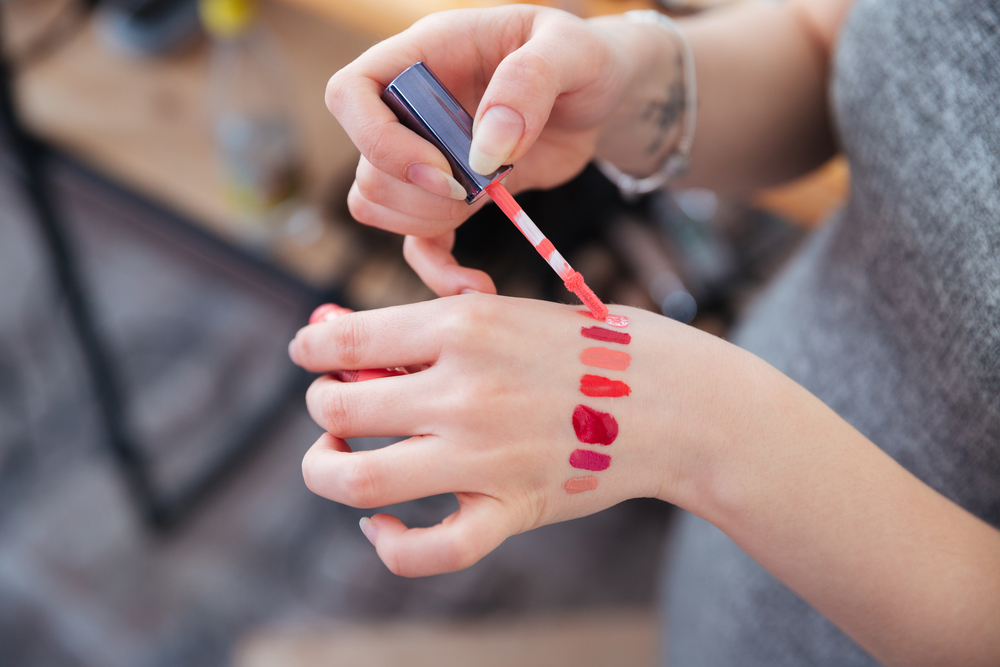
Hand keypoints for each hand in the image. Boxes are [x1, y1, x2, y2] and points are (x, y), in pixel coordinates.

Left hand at [288, 295, 750, 575]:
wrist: (674, 399)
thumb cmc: (589, 345)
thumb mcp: (510, 304)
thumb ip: (433, 303)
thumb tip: (346, 324)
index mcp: (464, 324)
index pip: (343, 341)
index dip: (309, 351)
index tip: (310, 356)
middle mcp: (465, 388)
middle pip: (335, 409)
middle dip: (320, 407)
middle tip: (335, 405)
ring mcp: (486, 455)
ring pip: (358, 481)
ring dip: (323, 471)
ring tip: (332, 459)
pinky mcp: (512, 509)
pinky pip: (429, 550)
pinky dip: (389, 545)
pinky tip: (381, 525)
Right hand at [326, 6, 645, 295]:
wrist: (596, 98)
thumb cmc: (579, 59)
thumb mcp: (570, 49)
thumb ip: (530, 82)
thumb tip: (487, 147)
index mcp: (421, 56)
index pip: (351, 94)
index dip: (379, 142)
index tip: (443, 170)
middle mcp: (407, 108)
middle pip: (367, 167)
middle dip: (423, 194)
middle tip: (484, 185)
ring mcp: (421, 157)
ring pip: (378, 207)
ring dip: (430, 222)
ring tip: (491, 199)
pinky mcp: (446, 198)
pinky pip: (415, 244)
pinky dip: (439, 270)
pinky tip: (475, 284)